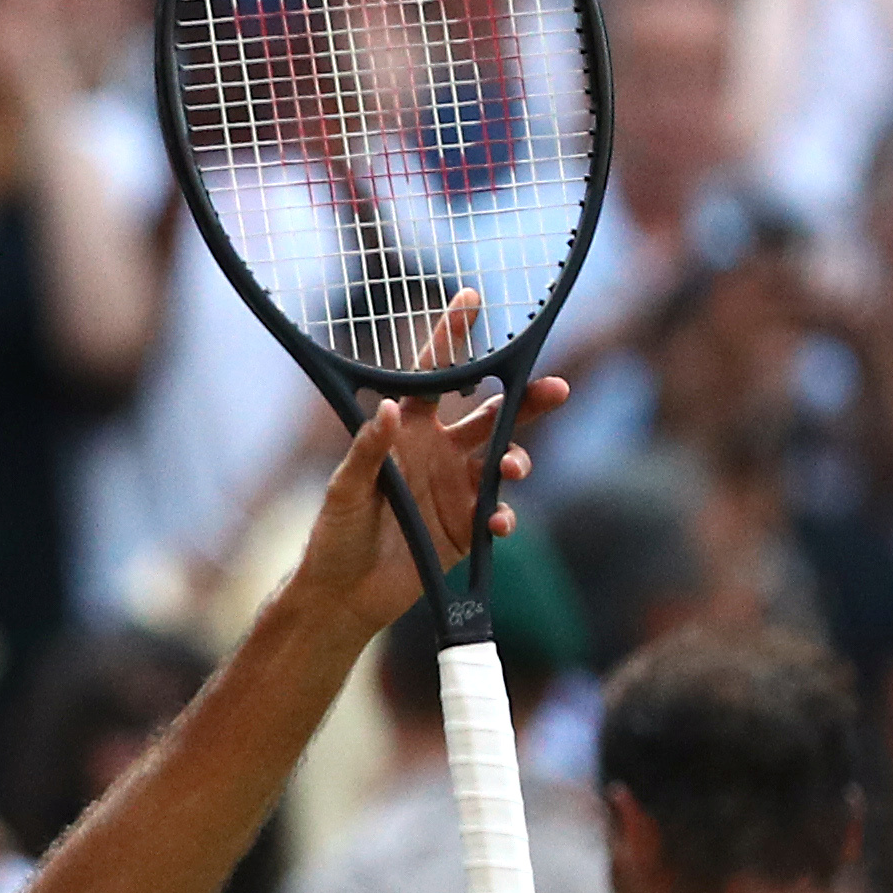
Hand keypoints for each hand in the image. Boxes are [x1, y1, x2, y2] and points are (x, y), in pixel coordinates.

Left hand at [290, 295, 558, 641]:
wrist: (344, 594)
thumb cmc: (335, 534)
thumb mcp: (344, 489)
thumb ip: (369, 450)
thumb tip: (389, 408)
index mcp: (407, 431)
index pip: (434, 376)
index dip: (453, 337)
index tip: (472, 297)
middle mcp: (437, 453)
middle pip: (492, 414)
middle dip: (527, 400)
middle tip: (557, 388)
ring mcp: (456, 489)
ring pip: (504, 460)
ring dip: (518, 459)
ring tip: (515, 468)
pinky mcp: (467, 528)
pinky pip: (498, 513)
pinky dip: (504, 515)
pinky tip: (499, 523)